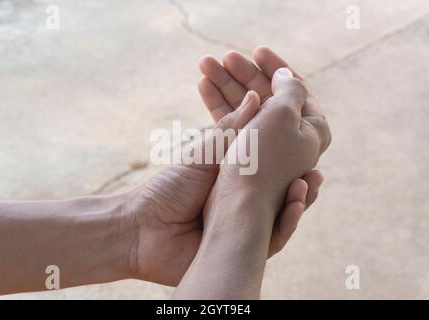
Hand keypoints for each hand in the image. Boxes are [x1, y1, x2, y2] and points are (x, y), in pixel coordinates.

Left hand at [130, 53, 323, 284]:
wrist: (142, 229)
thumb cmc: (169, 188)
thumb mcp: (204, 153)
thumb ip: (232, 129)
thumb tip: (258, 96)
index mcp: (238, 171)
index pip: (271, 154)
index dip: (285, 140)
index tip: (298, 124)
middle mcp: (248, 195)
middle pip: (284, 181)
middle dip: (301, 169)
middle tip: (314, 157)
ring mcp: (249, 220)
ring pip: (284, 208)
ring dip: (302, 194)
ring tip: (312, 179)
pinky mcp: (248, 245)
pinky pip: (276, 235)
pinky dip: (289, 220)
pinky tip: (298, 201)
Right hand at [198, 46, 323, 210]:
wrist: (235, 208)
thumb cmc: (263, 161)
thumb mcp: (283, 114)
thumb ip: (290, 88)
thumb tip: (287, 76)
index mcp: (312, 131)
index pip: (297, 89)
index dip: (275, 67)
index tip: (256, 51)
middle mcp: (290, 140)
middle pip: (269, 96)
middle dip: (245, 74)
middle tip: (224, 57)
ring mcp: (266, 149)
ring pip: (246, 106)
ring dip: (226, 84)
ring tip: (206, 66)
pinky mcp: (243, 157)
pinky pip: (231, 122)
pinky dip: (218, 103)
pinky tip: (204, 87)